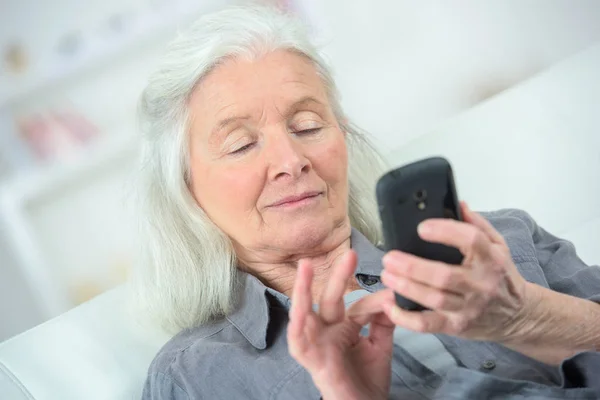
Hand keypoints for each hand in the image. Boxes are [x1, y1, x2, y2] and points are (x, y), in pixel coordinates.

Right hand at [287, 250, 395, 399]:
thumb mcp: (380, 346)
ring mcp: (317, 345)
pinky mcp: (312, 361)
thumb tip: (390, 295)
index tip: (395, 292)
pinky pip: (298, 342)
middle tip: (350, 254)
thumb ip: (383, 321)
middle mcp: (327, 333)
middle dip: (339, 276)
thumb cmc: (368, 382)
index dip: (375, 299)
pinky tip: (299, 310)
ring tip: (305, 267)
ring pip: (305, 313)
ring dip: (303, 290)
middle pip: (330, 300)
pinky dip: (297, 326)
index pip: (356, 305)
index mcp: (343, 329)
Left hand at [380, 201, 530, 342]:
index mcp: (491, 258)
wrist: (518, 316)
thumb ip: (478, 224)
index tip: (422, 227)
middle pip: (444, 275)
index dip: (445, 232)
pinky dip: (406, 318)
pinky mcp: (457, 326)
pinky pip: (428, 325)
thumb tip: (457, 204)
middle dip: (412, 266)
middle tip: (390, 257)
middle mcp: (480, 283)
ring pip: (434, 298)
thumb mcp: (499, 245)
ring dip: (406, 287)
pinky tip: (390, 305)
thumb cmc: (501, 276)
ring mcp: (468, 307)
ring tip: (387, 274)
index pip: (471, 240)